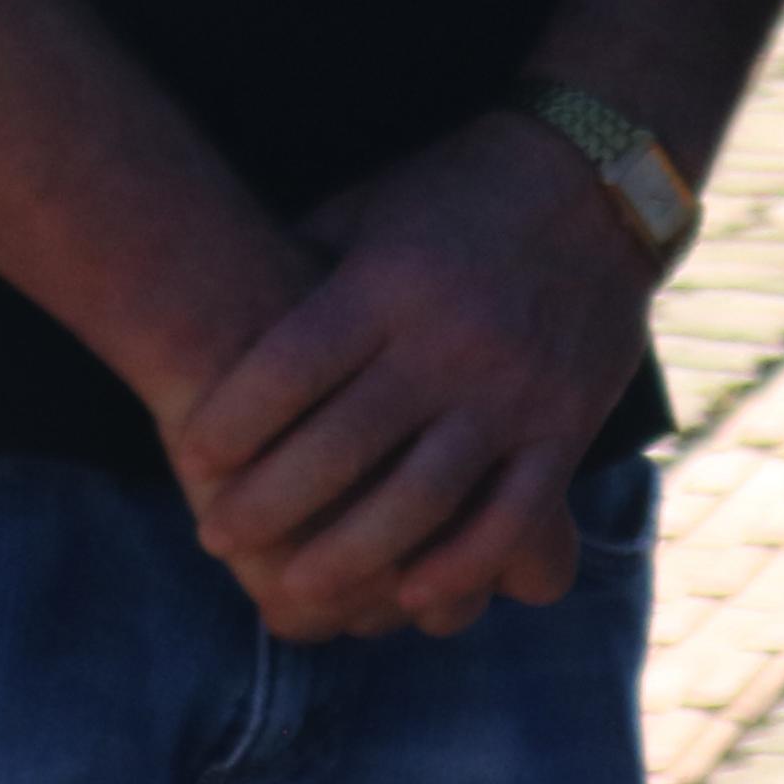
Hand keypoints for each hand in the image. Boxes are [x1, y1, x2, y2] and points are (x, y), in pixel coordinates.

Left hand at [157, 112, 656, 640]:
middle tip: (212, 534)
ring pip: (424, 495)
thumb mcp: (365, 211)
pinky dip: (464, 562)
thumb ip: (304, 267)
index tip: (189, 454)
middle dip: (272, 499)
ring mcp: (514, 393)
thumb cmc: (450, 193)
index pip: (294, 365)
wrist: (594, 185)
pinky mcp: (566, 426)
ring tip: (294, 586)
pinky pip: (515, 512)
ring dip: (353, 552)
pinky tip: (412, 598)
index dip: (237, 416)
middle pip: (345, 443)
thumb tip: (220, 310)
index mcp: (387, 286)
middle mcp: (450, 345)